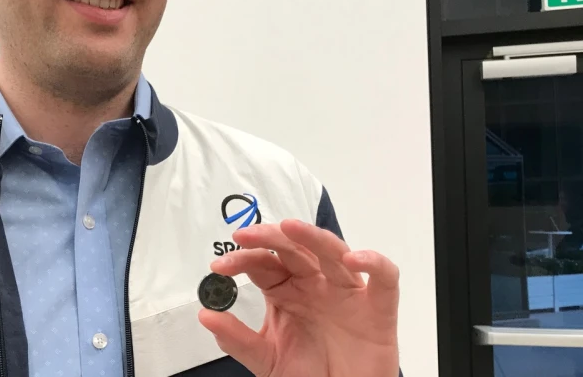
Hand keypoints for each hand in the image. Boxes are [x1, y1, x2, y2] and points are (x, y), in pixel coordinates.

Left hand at [198, 219, 398, 376]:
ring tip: (289, 228)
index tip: (219, 266)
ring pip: (333, 252)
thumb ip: (237, 339)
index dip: (241, 259)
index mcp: (287, 292)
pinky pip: (384, 279)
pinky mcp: (379, 309)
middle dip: (269, 237)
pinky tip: (353, 260)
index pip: (263, 263)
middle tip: (244, 236)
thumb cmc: (308, 376)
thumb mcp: (265, 359)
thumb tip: (205, 315)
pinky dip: (373, 263)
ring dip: (313, 237)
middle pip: (294, 249)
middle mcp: (315, 285)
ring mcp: (347, 293)